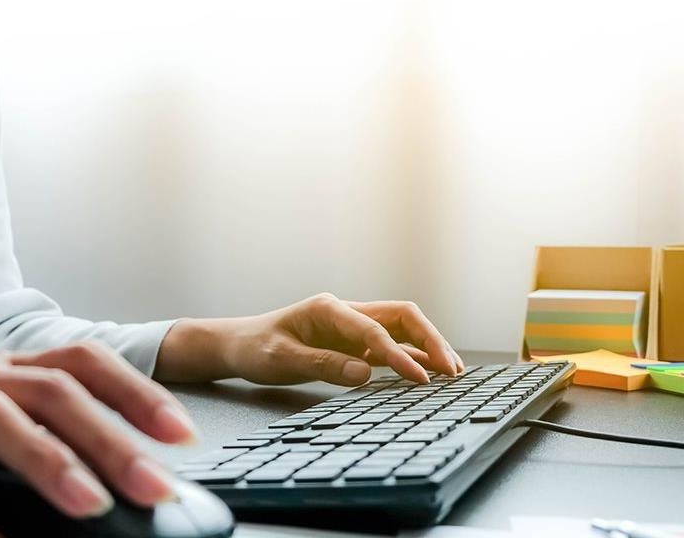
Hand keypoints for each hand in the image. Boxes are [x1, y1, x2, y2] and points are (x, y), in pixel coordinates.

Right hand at [0, 343, 196, 537]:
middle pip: (51, 391)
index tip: (180, 436)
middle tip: (153, 485)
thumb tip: (131, 483)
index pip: (82, 362)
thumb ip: (54, 441)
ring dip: (48, 462)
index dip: (135, 393)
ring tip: (91, 505)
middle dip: (110, 437)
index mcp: (7, 368)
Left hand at [154, 293, 463, 385]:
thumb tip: (366, 374)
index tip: (419, 380)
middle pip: (400, 318)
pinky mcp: (351, 343)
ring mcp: (350, 327)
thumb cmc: (255, 348)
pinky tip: (426, 375)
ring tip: (451, 374)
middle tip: (452, 370)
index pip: (374, 330)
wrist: (237, 344)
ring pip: (400, 330)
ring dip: (426, 348)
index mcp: (327, 309)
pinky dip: (411, 358)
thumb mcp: (281, 359)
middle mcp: (345, 312)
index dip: (399, 356)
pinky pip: (389, 347)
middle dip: (430, 340)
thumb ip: (323, 365)